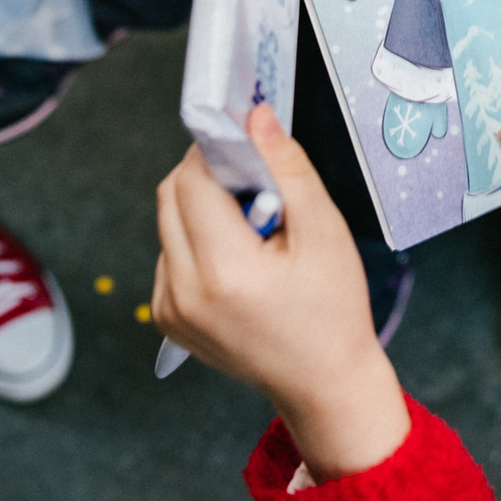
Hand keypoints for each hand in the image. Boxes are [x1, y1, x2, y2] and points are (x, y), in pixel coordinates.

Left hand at [153, 107, 411, 480]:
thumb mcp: (324, 231)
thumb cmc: (332, 311)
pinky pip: (170, 254)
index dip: (214, 151)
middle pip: (170, 196)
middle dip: (208, 177)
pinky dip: (198, 242)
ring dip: (203, 210)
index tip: (245, 146)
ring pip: (168, 223)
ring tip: (254, 234)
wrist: (324, 383)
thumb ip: (287, 168)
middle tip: (256, 189)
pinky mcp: (167, 318)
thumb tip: (255, 117)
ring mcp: (171, 309)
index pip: (191, 180)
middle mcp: (186, 292)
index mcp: (225, 271)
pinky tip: (239, 262)